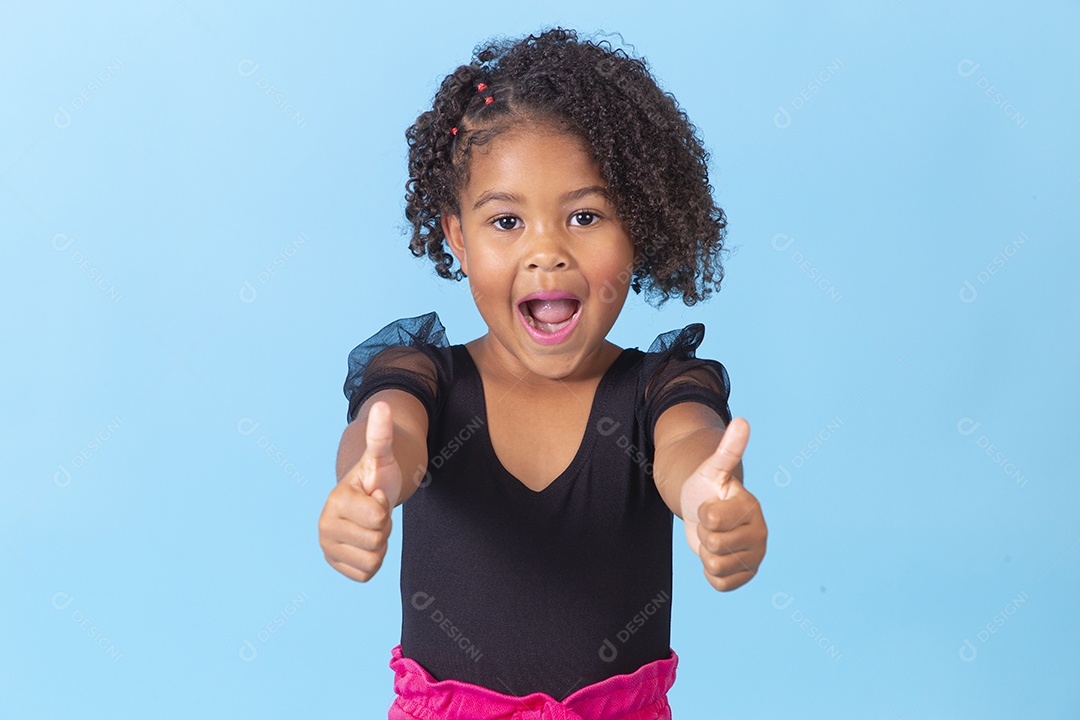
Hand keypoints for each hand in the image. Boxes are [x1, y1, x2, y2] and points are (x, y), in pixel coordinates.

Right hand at [318, 401, 400, 581]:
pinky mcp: (335, 565)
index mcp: (335, 501)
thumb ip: (381, 435)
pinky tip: (366, 541)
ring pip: (373, 560)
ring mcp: (327, 547)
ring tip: (371, 525)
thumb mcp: (381, 457)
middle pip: (376, 541)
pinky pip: (367, 574)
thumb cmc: (376, 477)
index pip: (378, 517)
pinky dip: (373, 561)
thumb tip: (383, 405)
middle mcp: (324, 526)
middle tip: (374, 511)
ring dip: (380, 544)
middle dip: (384, 527)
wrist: (367, 498)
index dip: (384, 505)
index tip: (374, 495)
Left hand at [678, 418, 766, 590]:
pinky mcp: (747, 574)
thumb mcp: (713, 468)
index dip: (702, 515)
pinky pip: (720, 584)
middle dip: (704, 535)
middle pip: (714, 546)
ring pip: (716, 566)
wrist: (705, 510)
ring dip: (706, 553)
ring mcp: (756, 555)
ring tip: (714, 537)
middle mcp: (760, 533)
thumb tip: (742, 421)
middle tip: (711, 524)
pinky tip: (717, 555)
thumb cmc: (708, 487)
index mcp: (751, 508)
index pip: (712, 521)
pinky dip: (711, 572)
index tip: (710, 505)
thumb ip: (728, 449)